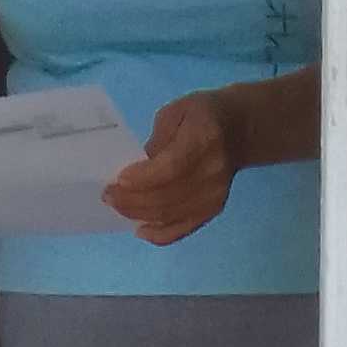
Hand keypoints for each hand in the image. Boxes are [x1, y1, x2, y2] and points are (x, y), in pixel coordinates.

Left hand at [103, 92, 241, 246]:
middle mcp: (212, 172)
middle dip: (132, 199)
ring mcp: (214, 195)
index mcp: (204, 139)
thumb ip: (157, 140)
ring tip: (117, 207)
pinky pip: (183, 229)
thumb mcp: (176, 112)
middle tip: (108, 195)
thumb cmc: (201, 115)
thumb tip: (137, 171)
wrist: (238, 130)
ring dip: (139, 214)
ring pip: (170, 215)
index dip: (144, 178)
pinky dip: (159, 234)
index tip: (119, 180)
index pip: (171, 167)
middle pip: (167, 196)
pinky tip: (140, 229)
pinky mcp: (213, 210)